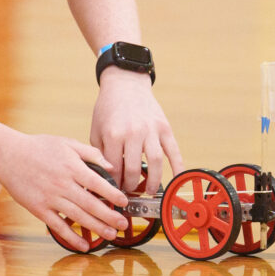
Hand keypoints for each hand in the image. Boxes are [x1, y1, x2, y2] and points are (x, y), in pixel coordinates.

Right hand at [0, 133, 128, 251]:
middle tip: (124, 225)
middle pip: (91, 204)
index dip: (113, 195)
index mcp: (72, 167)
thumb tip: (111, 166)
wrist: (8, 155)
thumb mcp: (66, 142)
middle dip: (110, 216)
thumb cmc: (38, 147)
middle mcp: (63, 184)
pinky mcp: (39, 209)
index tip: (124, 202)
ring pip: (78, 217)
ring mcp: (50, 198)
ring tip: (111, 235)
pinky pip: (58, 226)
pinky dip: (72, 237)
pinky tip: (84, 245)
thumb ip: (90, 153)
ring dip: (97, 228)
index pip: (98, 183)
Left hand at [91, 69, 183, 194]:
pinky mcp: (164, 127)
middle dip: (131, 185)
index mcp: (113, 134)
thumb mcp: (97, 130)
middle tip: (130, 191)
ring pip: (155, 163)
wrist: (125, 84)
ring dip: (154, 181)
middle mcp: (133, 132)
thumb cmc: (108, 108)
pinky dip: (178, 166)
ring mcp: (151, 130)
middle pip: (134, 169)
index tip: (114, 192)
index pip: (114, 169)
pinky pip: (174, 150)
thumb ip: (100, 154)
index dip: (114, 184)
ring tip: (150, 190)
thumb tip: (104, 179)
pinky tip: (178, 179)